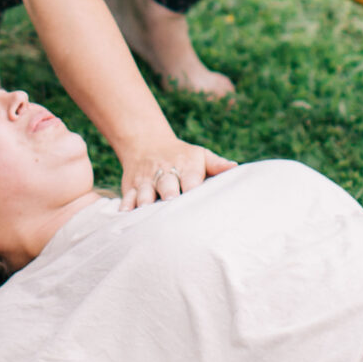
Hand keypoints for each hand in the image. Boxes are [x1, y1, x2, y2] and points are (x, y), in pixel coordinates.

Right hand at [118, 137, 236, 209]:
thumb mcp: (200, 155)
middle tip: (171, 204)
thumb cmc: (182, 156)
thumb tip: (236, 168)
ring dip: (146, 203)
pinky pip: (128, 197)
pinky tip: (126, 218)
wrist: (146, 143)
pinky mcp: (131, 187)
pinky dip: (126, 208)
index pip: (190, 178)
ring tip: (148, 215)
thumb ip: (217, 165)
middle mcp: (165, 172)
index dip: (192, 188)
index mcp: (186, 165)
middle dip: (168, 195)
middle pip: (166, 185)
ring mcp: (146, 180)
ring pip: (145, 192)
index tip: (196, 200)